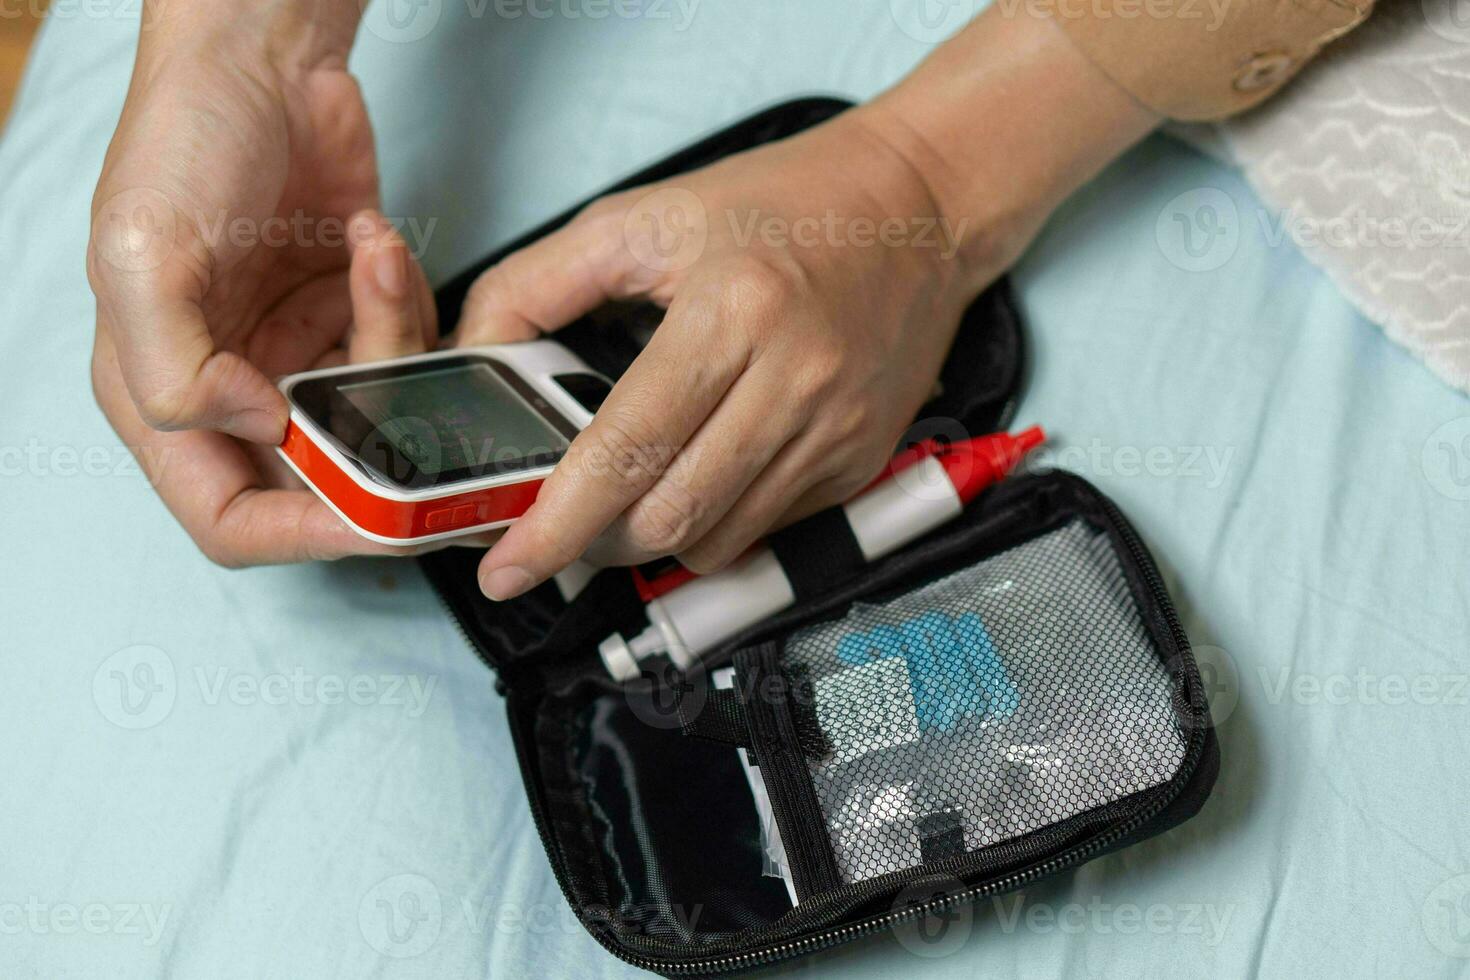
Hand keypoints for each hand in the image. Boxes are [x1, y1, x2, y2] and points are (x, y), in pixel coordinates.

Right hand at [88, 2, 439, 564]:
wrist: (257, 59)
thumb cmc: (182, 141)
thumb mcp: (143, 253)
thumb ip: (178, 369)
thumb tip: (257, 429)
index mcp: (163, 395)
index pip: (232, 517)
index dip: (302, 534)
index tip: (374, 518)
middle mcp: (233, 388)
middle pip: (324, 479)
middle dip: (379, 443)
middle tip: (421, 407)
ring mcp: (298, 354)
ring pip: (378, 414)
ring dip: (391, 341)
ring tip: (371, 259)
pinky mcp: (350, 315)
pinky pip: (405, 350)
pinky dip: (403, 300)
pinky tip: (373, 241)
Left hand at [461, 7, 1156, 599]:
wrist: (917, 209)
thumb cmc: (779, 204)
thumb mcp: (642, 217)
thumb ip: (537, 284)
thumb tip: (474, 359)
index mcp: (733, 310)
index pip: (627, 447)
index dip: (557, 523)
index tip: (506, 568)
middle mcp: (796, 381)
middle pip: (669, 516)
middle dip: (595, 541)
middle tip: (559, 523)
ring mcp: (836, 430)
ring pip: (715, 540)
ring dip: (651, 540)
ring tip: (625, 500)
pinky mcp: (859, 459)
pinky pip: (766, 529)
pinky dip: (712, 522)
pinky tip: (697, 476)